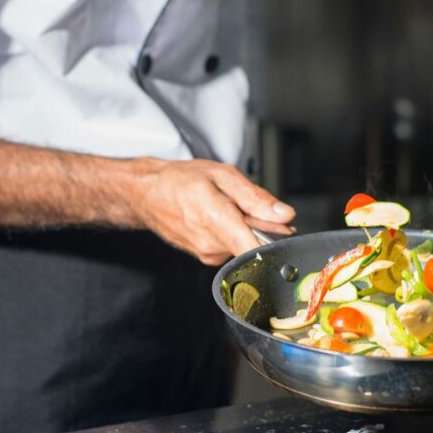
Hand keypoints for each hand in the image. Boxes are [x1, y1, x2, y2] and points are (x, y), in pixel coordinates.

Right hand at [134, 158, 295, 265]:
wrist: (147, 193)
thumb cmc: (179, 180)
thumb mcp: (222, 175)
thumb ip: (256, 197)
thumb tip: (284, 214)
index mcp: (217, 220)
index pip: (255, 250)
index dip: (276, 244)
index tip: (285, 234)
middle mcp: (212, 244)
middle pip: (254, 244)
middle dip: (263, 227)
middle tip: (254, 207)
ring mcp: (207, 254)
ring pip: (244, 245)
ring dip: (247, 229)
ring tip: (230, 208)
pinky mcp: (206, 257)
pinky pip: (232, 248)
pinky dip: (235, 233)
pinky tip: (222, 217)